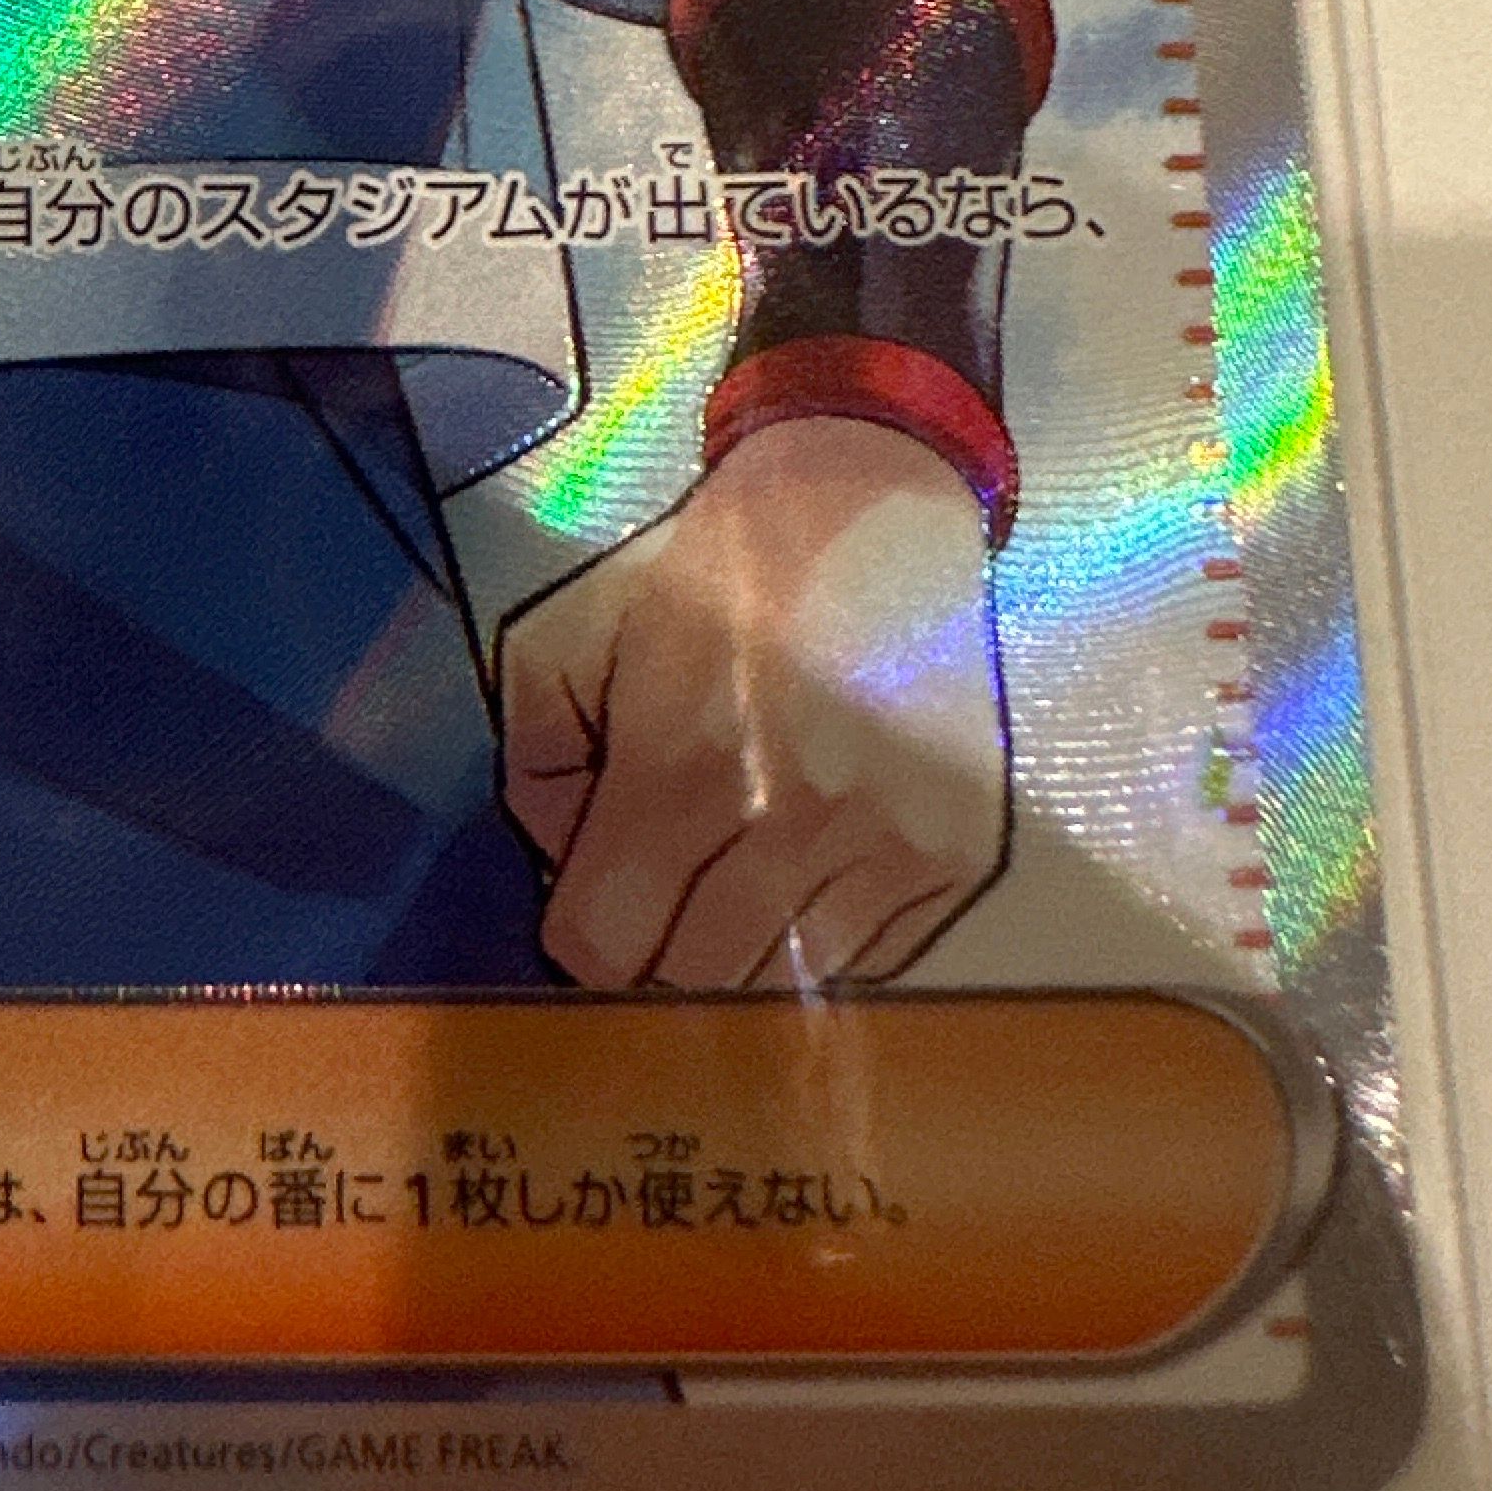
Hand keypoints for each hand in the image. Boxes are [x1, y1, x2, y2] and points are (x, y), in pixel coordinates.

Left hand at [495, 417, 1007, 991]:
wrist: (872, 500)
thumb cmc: (716, 572)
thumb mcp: (577, 630)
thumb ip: (536, 762)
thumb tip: (558, 868)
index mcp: (683, 760)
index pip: (604, 946)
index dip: (580, 938)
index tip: (589, 906)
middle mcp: (793, 817)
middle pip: (693, 984)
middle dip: (655, 957)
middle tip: (655, 904)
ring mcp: (885, 844)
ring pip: (785, 989)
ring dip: (744, 956)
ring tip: (733, 883)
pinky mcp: (955, 855)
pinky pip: (870, 964)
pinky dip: (826, 945)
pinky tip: (808, 871)